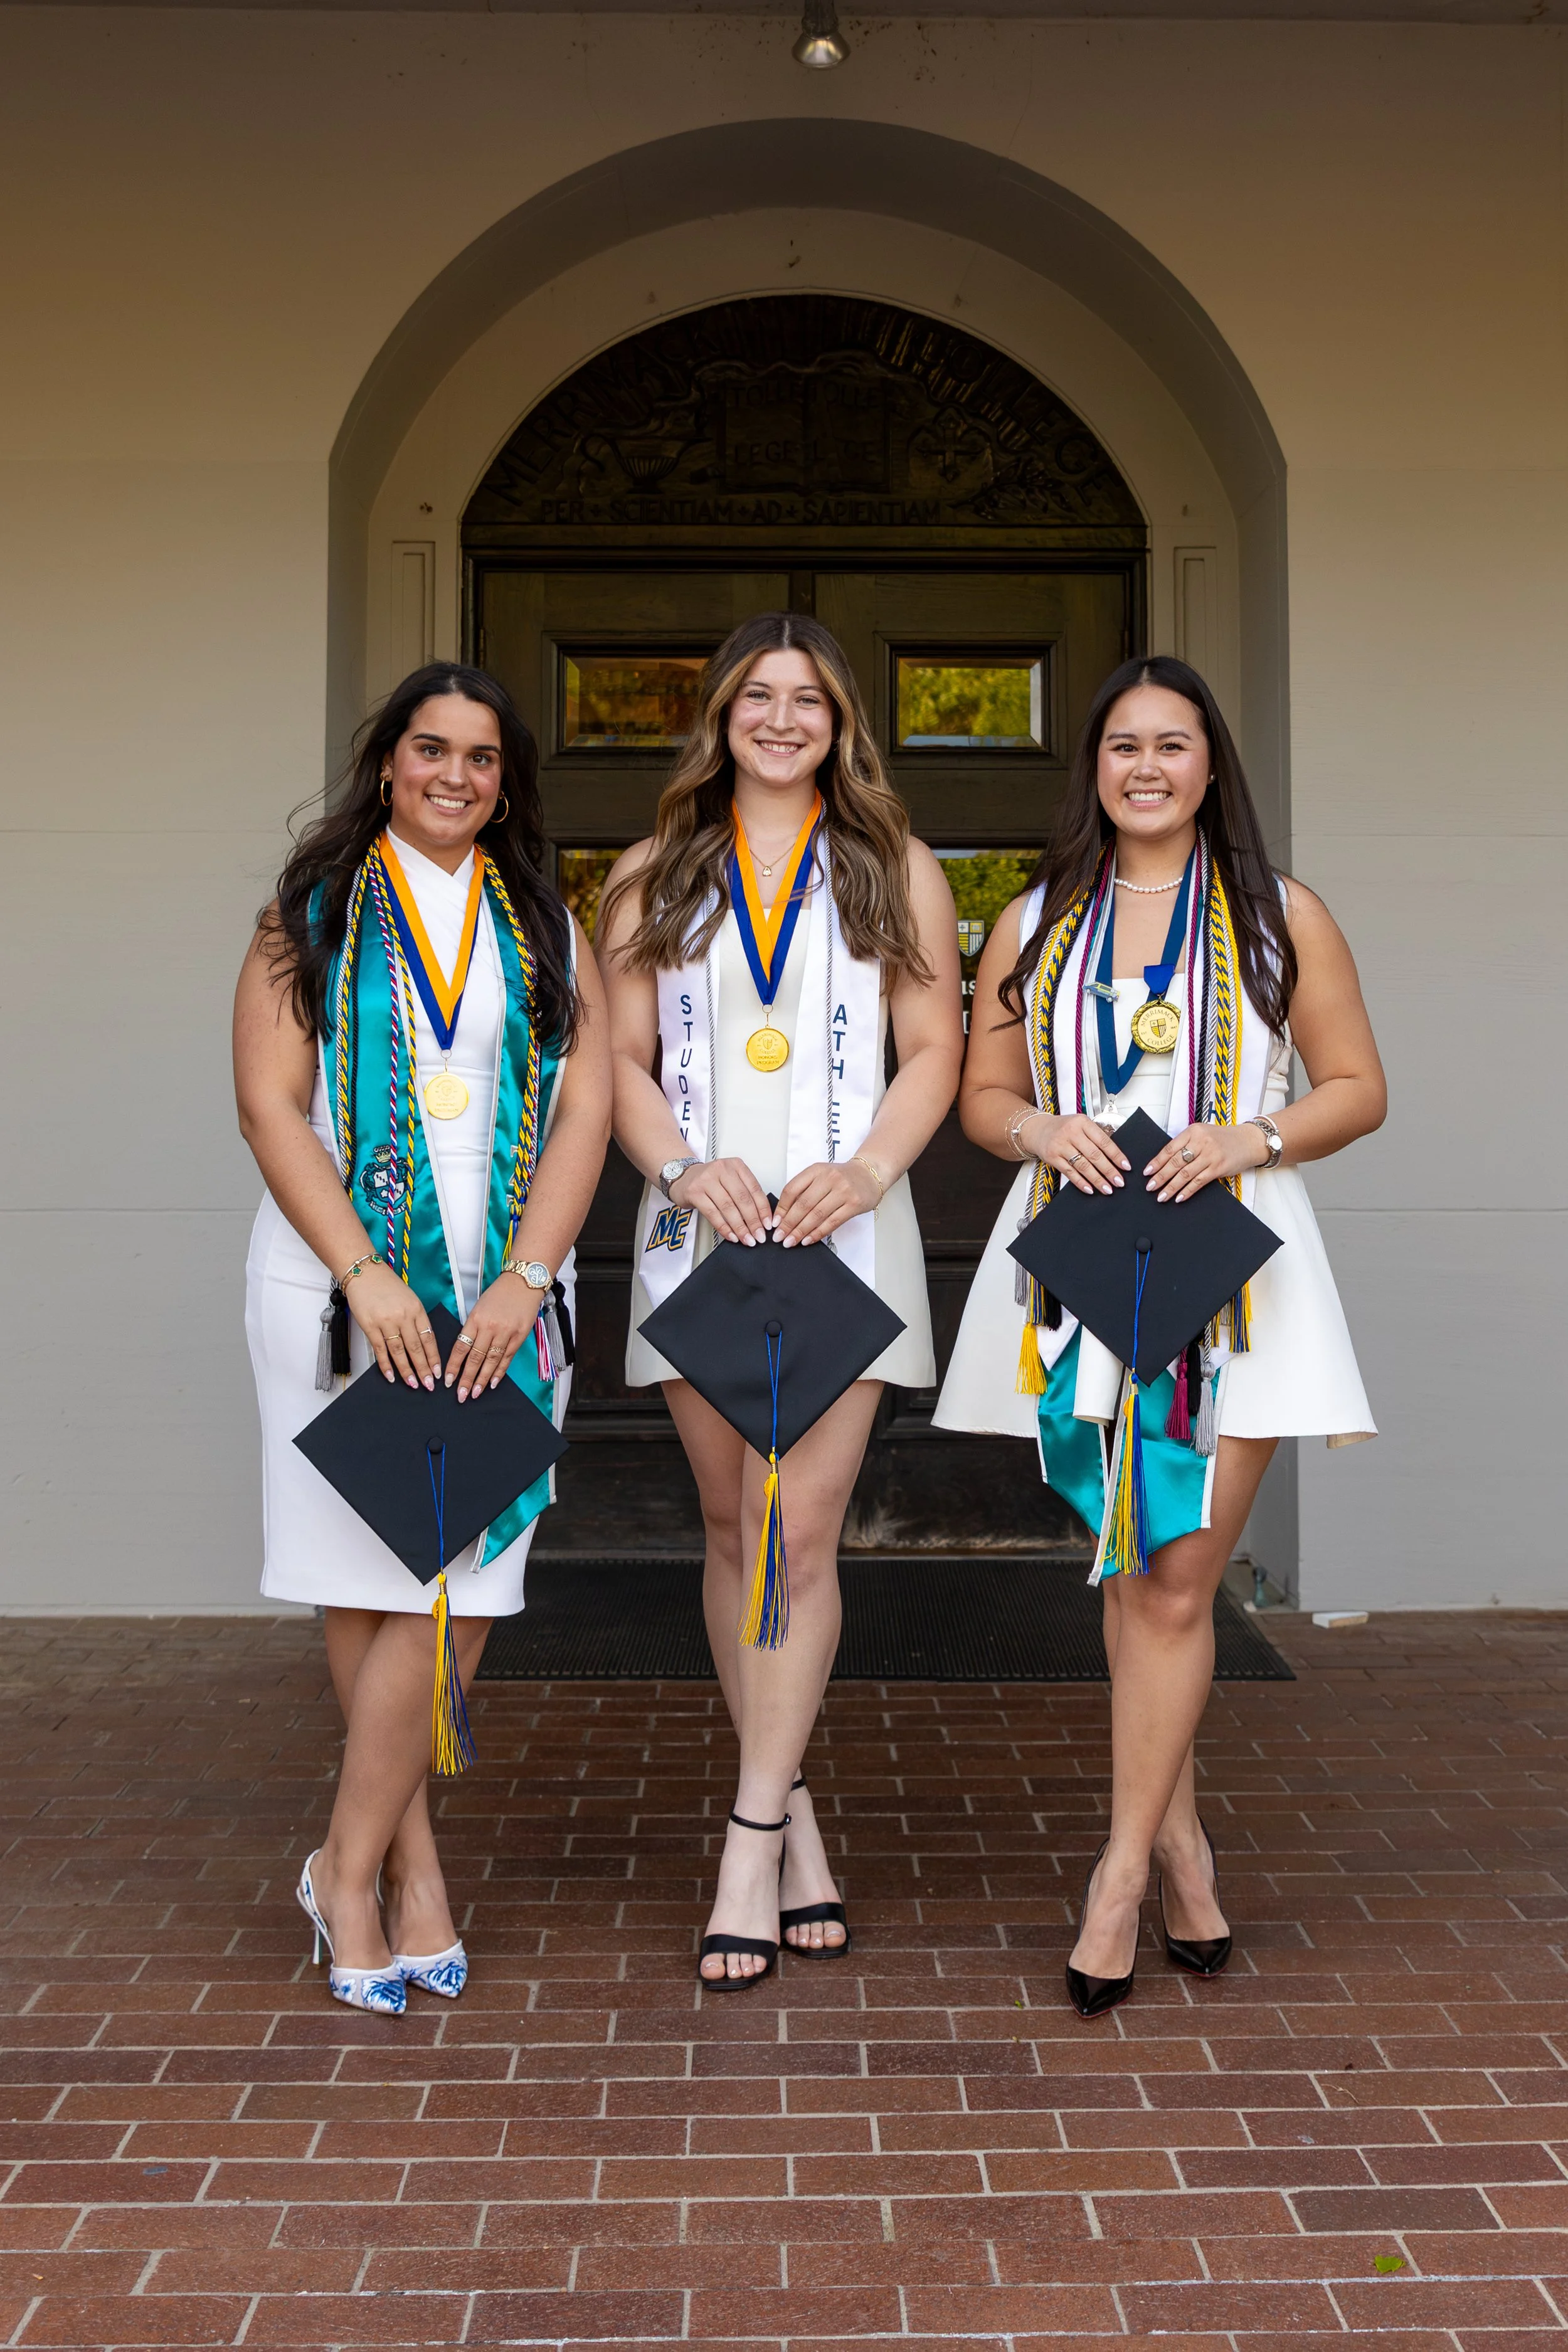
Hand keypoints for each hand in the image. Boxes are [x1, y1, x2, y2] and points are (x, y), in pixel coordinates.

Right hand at [346, 1264, 441, 1389]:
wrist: (364, 1273)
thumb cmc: (386, 1285)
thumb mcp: (410, 1299)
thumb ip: (416, 1319)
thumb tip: (422, 1344)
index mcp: (417, 1309)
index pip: (429, 1338)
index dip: (434, 1357)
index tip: (438, 1371)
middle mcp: (404, 1316)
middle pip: (416, 1348)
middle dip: (424, 1369)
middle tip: (429, 1384)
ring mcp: (386, 1322)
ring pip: (399, 1352)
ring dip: (407, 1370)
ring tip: (413, 1383)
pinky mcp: (370, 1326)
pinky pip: (380, 1350)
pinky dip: (386, 1365)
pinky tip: (391, 1376)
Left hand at [444, 1271, 544, 1400]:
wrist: (523, 1283)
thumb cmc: (499, 1294)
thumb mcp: (479, 1307)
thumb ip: (472, 1328)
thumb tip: (465, 1350)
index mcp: (475, 1319)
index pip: (461, 1347)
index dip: (454, 1366)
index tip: (448, 1380)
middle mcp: (489, 1327)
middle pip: (475, 1358)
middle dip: (466, 1379)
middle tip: (460, 1395)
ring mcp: (505, 1332)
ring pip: (491, 1361)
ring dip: (482, 1379)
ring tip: (475, 1393)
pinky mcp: (519, 1336)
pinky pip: (507, 1358)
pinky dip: (499, 1372)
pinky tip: (492, 1382)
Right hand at [669, 1156, 771, 1243]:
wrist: (682, 1176)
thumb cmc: (709, 1180)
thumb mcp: (730, 1179)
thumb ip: (745, 1193)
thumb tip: (761, 1218)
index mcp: (736, 1165)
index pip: (754, 1189)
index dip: (763, 1209)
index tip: (768, 1224)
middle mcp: (722, 1169)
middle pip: (742, 1199)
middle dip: (753, 1221)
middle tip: (759, 1235)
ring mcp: (707, 1180)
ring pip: (728, 1208)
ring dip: (739, 1227)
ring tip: (746, 1238)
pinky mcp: (695, 1192)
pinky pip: (712, 1214)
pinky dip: (723, 1227)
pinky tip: (730, 1235)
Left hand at [773, 1157, 882, 1245]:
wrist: (869, 1174)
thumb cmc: (841, 1178)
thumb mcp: (820, 1175)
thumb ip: (803, 1190)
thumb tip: (783, 1215)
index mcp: (816, 1170)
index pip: (792, 1189)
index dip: (781, 1208)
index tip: (774, 1222)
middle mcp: (829, 1178)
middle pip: (803, 1204)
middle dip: (788, 1223)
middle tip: (779, 1237)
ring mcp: (843, 1191)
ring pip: (816, 1215)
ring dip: (801, 1231)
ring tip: (790, 1241)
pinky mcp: (854, 1204)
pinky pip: (832, 1222)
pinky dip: (818, 1233)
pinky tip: (808, 1240)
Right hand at [1025, 1112, 1128, 1195]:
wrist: (1038, 1129)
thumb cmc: (1063, 1127)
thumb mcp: (1081, 1125)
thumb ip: (1095, 1137)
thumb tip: (1115, 1157)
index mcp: (1082, 1122)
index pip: (1103, 1141)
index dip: (1116, 1155)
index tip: (1125, 1166)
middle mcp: (1071, 1133)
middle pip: (1094, 1155)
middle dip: (1109, 1171)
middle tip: (1119, 1182)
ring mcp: (1060, 1145)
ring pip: (1083, 1166)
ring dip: (1097, 1179)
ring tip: (1107, 1188)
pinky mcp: (1052, 1157)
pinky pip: (1070, 1172)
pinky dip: (1081, 1182)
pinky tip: (1090, 1189)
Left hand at [1145, 1121, 1269, 1202]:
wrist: (1249, 1141)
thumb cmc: (1223, 1138)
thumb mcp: (1202, 1134)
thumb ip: (1186, 1144)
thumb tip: (1164, 1162)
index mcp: (1193, 1131)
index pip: (1170, 1148)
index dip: (1157, 1162)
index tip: (1147, 1172)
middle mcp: (1201, 1142)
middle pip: (1175, 1162)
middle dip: (1160, 1177)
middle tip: (1150, 1187)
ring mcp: (1210, 1155)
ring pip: (1185, 1174)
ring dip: (1171, 1187)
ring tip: (1161, 1196)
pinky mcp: (1218, 1168)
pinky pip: (1198, 1182)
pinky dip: (1187, 1191)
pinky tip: (1179, 1198)